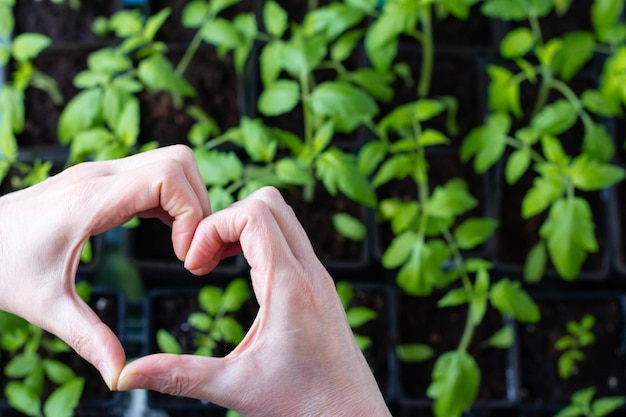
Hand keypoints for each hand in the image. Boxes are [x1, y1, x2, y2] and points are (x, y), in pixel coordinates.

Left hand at [0, 145, 209, 388]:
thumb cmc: (1, 269)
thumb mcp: (46, 307)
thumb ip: (89, 338)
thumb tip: (120, 375)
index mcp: (89, 201)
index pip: (166, 178)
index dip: (191, 214)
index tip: (183, 256)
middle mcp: (99, 176)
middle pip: (177, 162)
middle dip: (198, 205)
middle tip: (188, 250)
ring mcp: (100, 173)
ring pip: (170, 163)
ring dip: (188, 200)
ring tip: (180, 244)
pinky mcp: (102, 180)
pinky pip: (154, 175)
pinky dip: (172, 200)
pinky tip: (165, 233)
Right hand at [118, 187, 390, 415]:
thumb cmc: (302, 405)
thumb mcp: (234, 387)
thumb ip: (178, 375)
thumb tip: (123, 376)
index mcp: (290, 286)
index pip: (253, 213)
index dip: (212, 228)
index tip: (193, 267)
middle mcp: (310, 271)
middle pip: (269, 202)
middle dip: (225, 219)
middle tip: (201, 261)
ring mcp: (319, 276)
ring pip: (282, 217)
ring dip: (243, 228)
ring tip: (215, 265)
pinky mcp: (320, 285)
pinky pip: (289, 240)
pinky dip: (259, 243)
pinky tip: (241, 276)